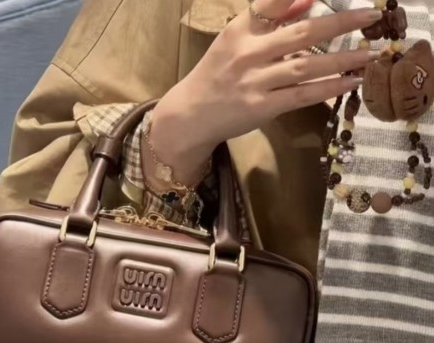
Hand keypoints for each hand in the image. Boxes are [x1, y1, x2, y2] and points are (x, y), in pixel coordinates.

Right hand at [146, 0, 381, 185]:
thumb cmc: (213, 76)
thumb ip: (269, 21)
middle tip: (370, 16)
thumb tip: (308, 0)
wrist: (190, 114)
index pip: (276, 2)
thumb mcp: (234, 41)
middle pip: (302, 33)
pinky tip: (350, 82)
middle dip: (340, 23)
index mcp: (240, 29)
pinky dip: (327, 88)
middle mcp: (248, 52)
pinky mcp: (261, 108)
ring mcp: (255, 81)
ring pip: (306, 66)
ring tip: (370, 53)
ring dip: (342, 59)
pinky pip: (301, 96)